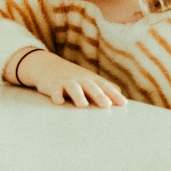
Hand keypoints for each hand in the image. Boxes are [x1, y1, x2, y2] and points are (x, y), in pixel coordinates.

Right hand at [5, 48, 126, 108]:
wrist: (47, 65)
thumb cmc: (73, 77)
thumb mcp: (89, 80)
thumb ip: (105, 89)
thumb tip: (123, 100)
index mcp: (91, 80)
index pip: (104, 87)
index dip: (113, 94)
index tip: (123, 103)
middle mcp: (80, 80)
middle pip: (91, 87)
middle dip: (99, 95)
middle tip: (106, 105)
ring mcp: (66, 82)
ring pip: (73, 88)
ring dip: (78, 96)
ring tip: (83, 105)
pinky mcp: (52, 85)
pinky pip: (55, 91)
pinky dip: (56, 95)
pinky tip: (58, 102)